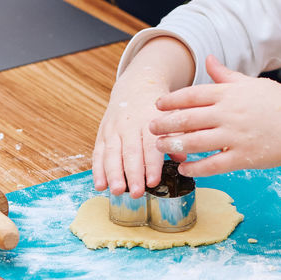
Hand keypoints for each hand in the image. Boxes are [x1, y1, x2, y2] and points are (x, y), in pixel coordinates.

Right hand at [92, 78, 187, 197]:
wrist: (136, 87)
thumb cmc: (157, 108)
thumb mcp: (172, 115)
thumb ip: (177, 136)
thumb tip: (182, 157)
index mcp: (149, 120)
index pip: (150, 145)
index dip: (152, 165)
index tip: (153, 181)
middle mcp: (129, 125)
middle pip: (130, 152)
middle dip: (132, 173)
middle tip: (136, 192)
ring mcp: (114, 129)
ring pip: (111, 153)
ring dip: (113, 174)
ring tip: (117, 191)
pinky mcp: (102, 133)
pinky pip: (98, 153)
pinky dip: (98, 170)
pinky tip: (101, 185)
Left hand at [150, 54, 280, 175]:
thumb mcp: (252, 83)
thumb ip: (226, 75)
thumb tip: (208, 59)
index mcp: (230, 93)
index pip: (192, 95)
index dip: (171, 101)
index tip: (157, 105)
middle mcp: (229, 113)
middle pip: (187, 119)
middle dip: (164, 124)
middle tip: (150, 128)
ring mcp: (235, 136)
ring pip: (195, 142)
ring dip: (173, 145)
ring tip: (159, 147)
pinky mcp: (244, 157)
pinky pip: (213, 164)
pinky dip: (195, 167)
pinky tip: (185, 168)